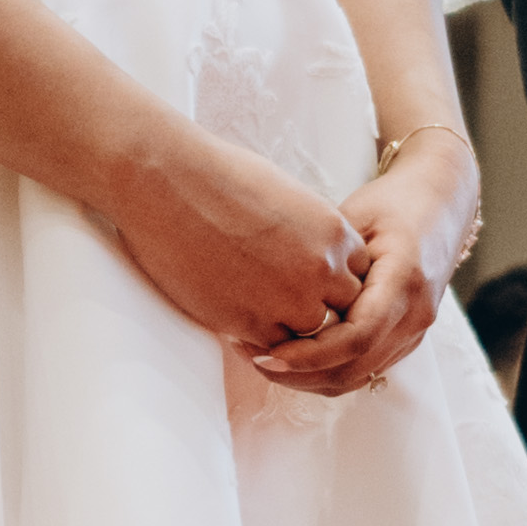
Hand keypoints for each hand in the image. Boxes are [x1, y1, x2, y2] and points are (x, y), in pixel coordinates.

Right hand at [100, 116, 363, 363]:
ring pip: (311, 335)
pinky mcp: (250, 323)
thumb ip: (312, 234)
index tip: (306, 274)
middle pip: (342, 309)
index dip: (333, 278)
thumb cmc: (219, 176)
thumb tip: (312, 256)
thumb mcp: (289, 197)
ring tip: (258, 306)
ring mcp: (289, 301)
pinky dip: (258, 338)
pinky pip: (273, 348)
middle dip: (318, 305)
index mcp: (335, 233)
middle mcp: (321, 270)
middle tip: (283, 295)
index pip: (358, 274)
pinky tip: (235, 316)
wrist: (168, 183)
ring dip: (289, 326)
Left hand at [255, 129, 475, 401]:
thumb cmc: (392, 203)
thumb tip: (271, 289)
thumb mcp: (355, 217)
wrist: (440, 205)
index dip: (308, 355)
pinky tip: (292, 356)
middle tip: (252, 359)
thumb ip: (324, 256)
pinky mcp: (405, 340)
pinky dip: (325, 371)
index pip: (356, 338)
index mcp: (404, 280)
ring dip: (309, 379)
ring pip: (357, 377)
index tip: (266, 353)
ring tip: (263, 360)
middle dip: (299, 375)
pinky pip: (363, 370)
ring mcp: (414, 332)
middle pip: (354, 369)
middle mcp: (415, 315)